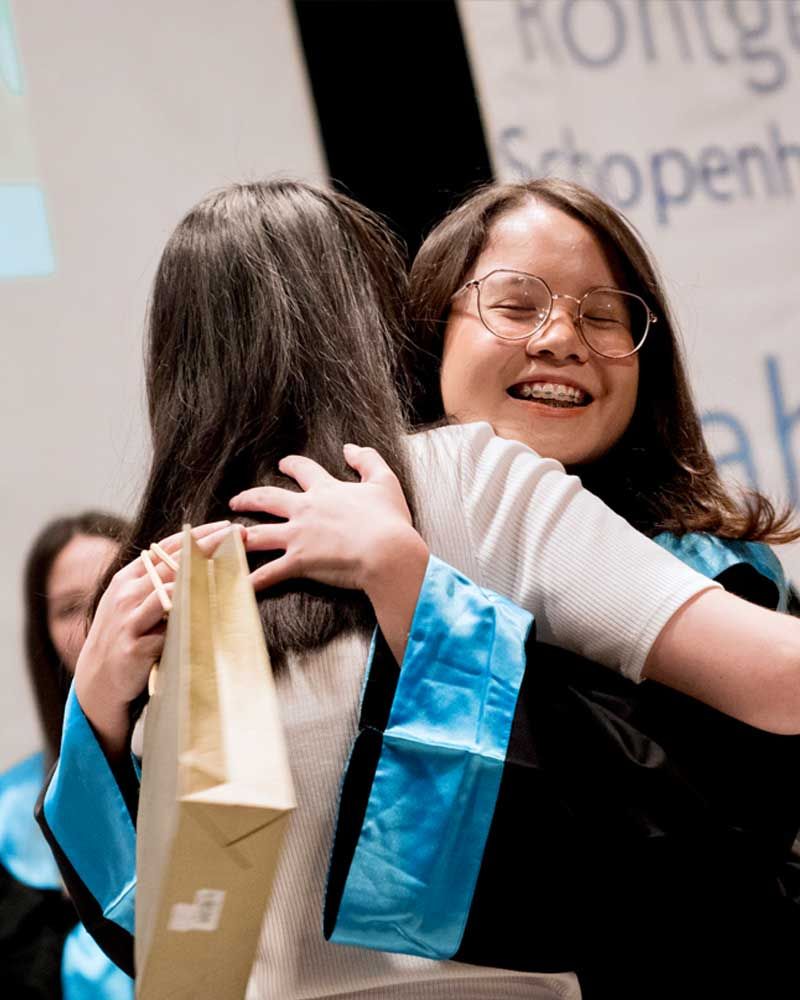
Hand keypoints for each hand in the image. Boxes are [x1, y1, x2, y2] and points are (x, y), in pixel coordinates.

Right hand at [74, 520, 241, 756]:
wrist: (97, 680)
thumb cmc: (125, 637)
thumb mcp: (135, 603)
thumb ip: (160, 582)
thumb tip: (202, 562)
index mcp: (128, 577)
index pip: (167, 546)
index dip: (199, 534)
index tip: (227, 525)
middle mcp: (127, 593)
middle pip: (173, 561)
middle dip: (210, 544)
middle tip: (240, 533)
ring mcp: (129, 618)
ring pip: (170, 589)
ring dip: (204, 576)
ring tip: (234, 564)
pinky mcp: (135, 645)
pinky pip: (168, 626)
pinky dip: (189, 616)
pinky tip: (213, 607)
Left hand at [230, 444, 421, 593]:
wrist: (387, 551)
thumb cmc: (389, 520)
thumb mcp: (384, 481)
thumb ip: (367, 459)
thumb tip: (350, 448)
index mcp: (326, 491)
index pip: (303, 470)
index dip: (292, 464)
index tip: (284, 463)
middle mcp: (305, 510)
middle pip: (267, 498)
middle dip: (249, 498)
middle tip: (237, 500)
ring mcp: (298, 536)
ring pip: (258, 533)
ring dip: (238, 536)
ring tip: (223, 538)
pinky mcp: (298, 562)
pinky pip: (268, 573)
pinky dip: (251, 580)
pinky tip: (237, 584)